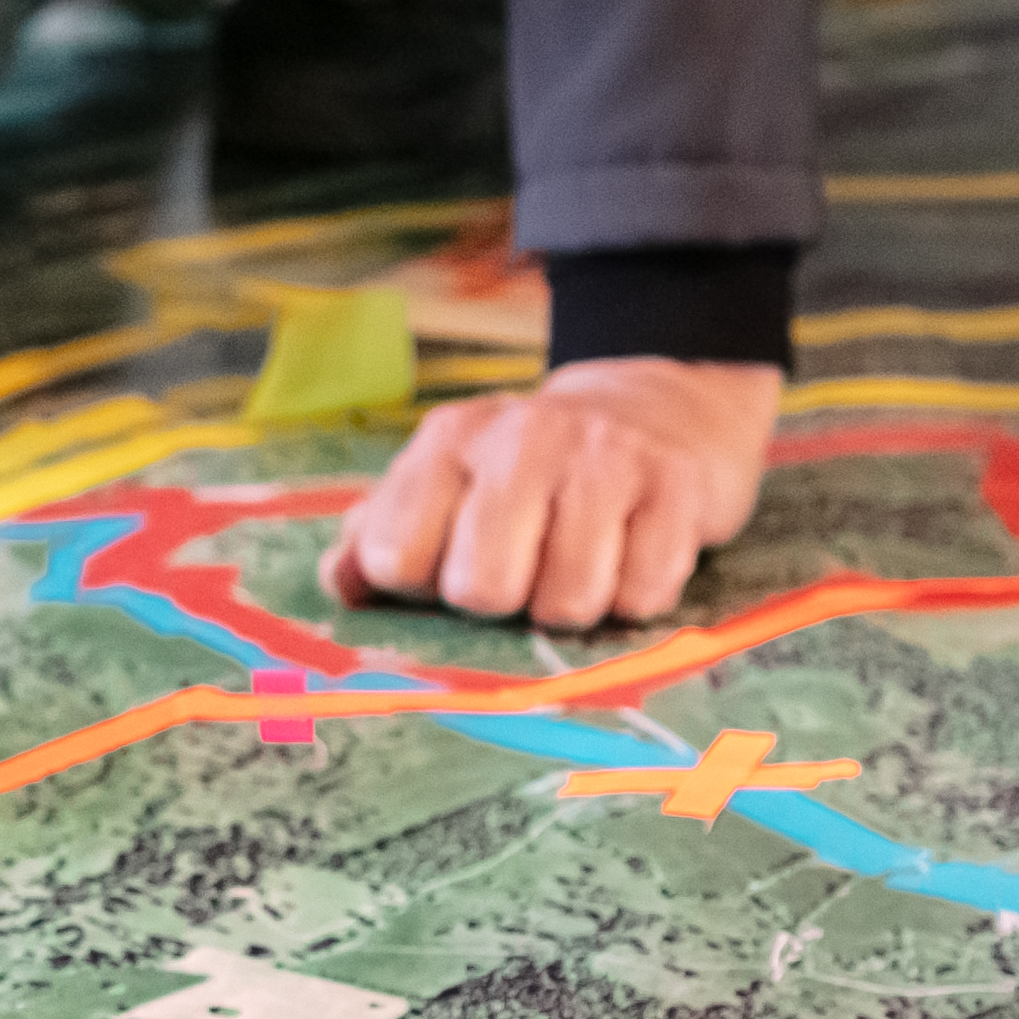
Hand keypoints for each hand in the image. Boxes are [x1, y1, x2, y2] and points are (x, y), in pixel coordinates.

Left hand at [324, 358, 779, 631]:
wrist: (658, 410)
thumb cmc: (531, 474)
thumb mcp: (445, 487)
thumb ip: (377, 538)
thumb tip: (342, 586)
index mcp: (447, 442)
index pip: (396, 557)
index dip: (422, 588)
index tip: (449, 571)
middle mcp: (521, 437)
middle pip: (482, 589)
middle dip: (502, 606)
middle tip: (523, 577)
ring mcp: (603, 457)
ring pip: (567, 602)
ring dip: (572, 608)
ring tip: (578, 569)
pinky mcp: (676, 485)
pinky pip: (643, 595)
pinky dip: (636, 599)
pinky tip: (631, 559)